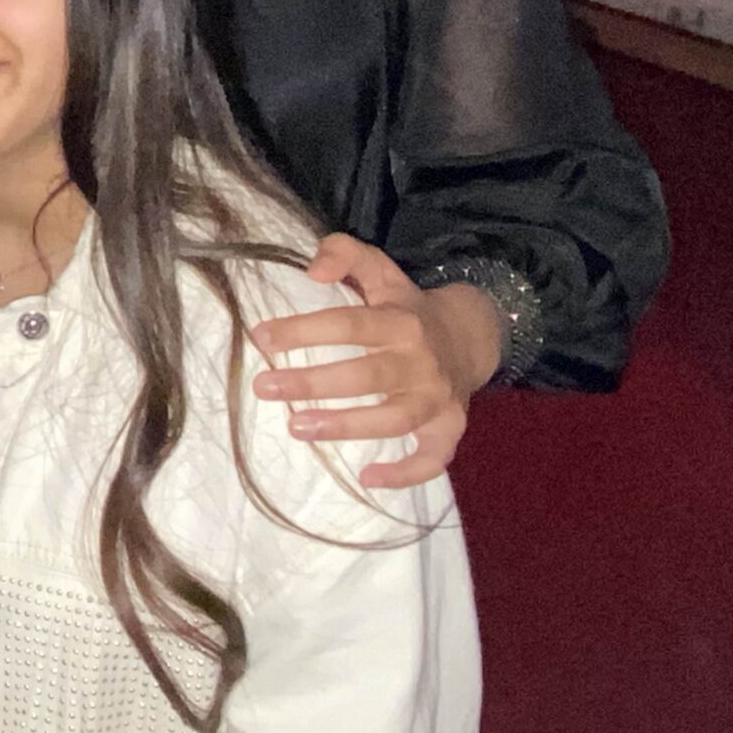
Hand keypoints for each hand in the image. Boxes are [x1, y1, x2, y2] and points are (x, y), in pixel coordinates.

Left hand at [251, 234, 492, 488]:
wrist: (470, 336)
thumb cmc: (406, 308)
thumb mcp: (381, 271)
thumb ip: (345, 253)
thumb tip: (312, 269)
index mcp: (402, 321)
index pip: (350, 324)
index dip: (305, 330)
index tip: (262, 338)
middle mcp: (422, 362)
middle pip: (367, 375)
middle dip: (313, 383)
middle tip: (265, 387)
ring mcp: (438, 399)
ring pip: (394, 419)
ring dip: (346, 426)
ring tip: (297, 428)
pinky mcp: (449, 429)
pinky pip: (433, 458)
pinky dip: (406, 473)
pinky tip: (367, 479)